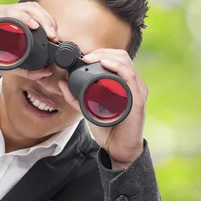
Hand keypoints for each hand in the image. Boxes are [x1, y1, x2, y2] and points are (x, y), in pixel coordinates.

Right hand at [0, 2, 59, 79]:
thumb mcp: (13, 65)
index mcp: (12, 20)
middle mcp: (5, 13)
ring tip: (48, 32)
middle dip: (48, 20)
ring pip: (24, 8)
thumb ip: (29, 69)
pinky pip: (9, 14)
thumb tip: (46, 71)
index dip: (48, 21)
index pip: (35, 12)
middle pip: (32, 8)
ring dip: (40, 19)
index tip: (56, 36)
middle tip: (54, 36)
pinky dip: (23, 18)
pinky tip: (32, 26)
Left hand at [57, 49, 147, 168]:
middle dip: (102, 52)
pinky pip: (130, 77)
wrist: (119, 149)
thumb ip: (75, 97)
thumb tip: (62, 82)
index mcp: (125, 84)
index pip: (117, 58)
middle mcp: (134, 85)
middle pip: (122, 56)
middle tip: (86, 56)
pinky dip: (118, 67)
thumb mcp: (88, 109)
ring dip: (108, 56)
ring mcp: (138, 92)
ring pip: (126, 63)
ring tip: (92, 58)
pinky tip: (105, 64)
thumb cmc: (108, 129)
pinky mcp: (138, 100)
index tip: (84, 56)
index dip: (101, 53)